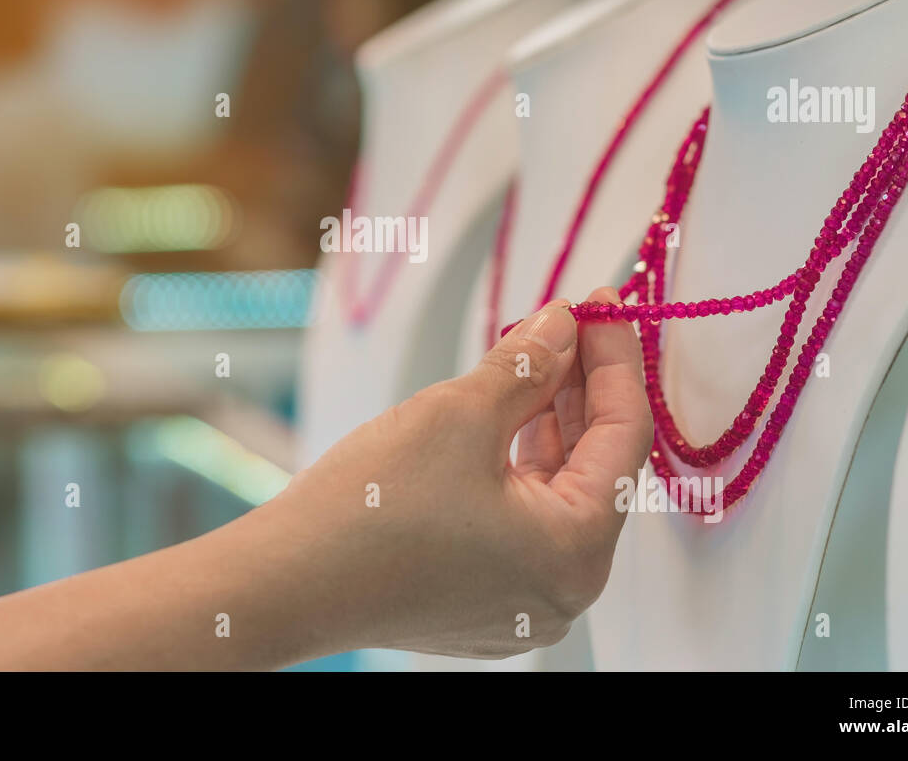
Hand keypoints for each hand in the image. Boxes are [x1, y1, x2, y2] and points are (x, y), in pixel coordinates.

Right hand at [277, 287, 652, 658]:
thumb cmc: (370, 510)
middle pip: (592, 466)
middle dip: (579, 386)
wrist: (283, 582)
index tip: (600, 304)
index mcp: (576, 554)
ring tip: (533, 355)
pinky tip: (502, 410)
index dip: (615, 359)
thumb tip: (564, 327)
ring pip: (552, 492)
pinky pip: (519, 518)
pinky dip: (515, 461)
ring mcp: (519, 602)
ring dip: (545, 420)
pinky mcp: (480, 599)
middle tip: (567, 322)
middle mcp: (561, 591)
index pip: (624, 436)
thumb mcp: (461, 412)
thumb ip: (529, 364)